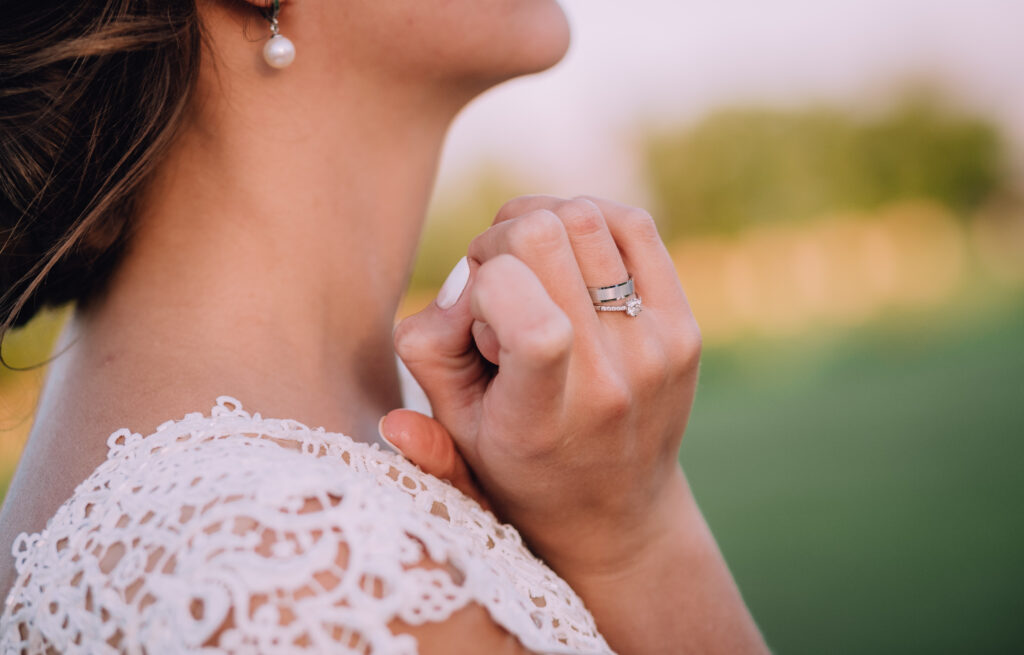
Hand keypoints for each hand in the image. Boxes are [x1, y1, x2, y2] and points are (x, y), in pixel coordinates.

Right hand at [385, 195, 701, 573]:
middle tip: (497, 283)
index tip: (478, 315)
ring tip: (531, 269)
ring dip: (539, 224)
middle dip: (498, 242)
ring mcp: (655, 350)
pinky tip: (567, 252)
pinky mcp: (683, 327)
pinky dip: (587, 219)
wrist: (616, 509)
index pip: (534, 325)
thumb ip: (427, 352)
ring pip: (584, 216)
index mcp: (541, 421)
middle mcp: (607, 384)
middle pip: (545, 238)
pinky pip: (632, 223)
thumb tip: (463, 282)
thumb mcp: (454, 430)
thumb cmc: (518, 463)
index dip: (486, 286)